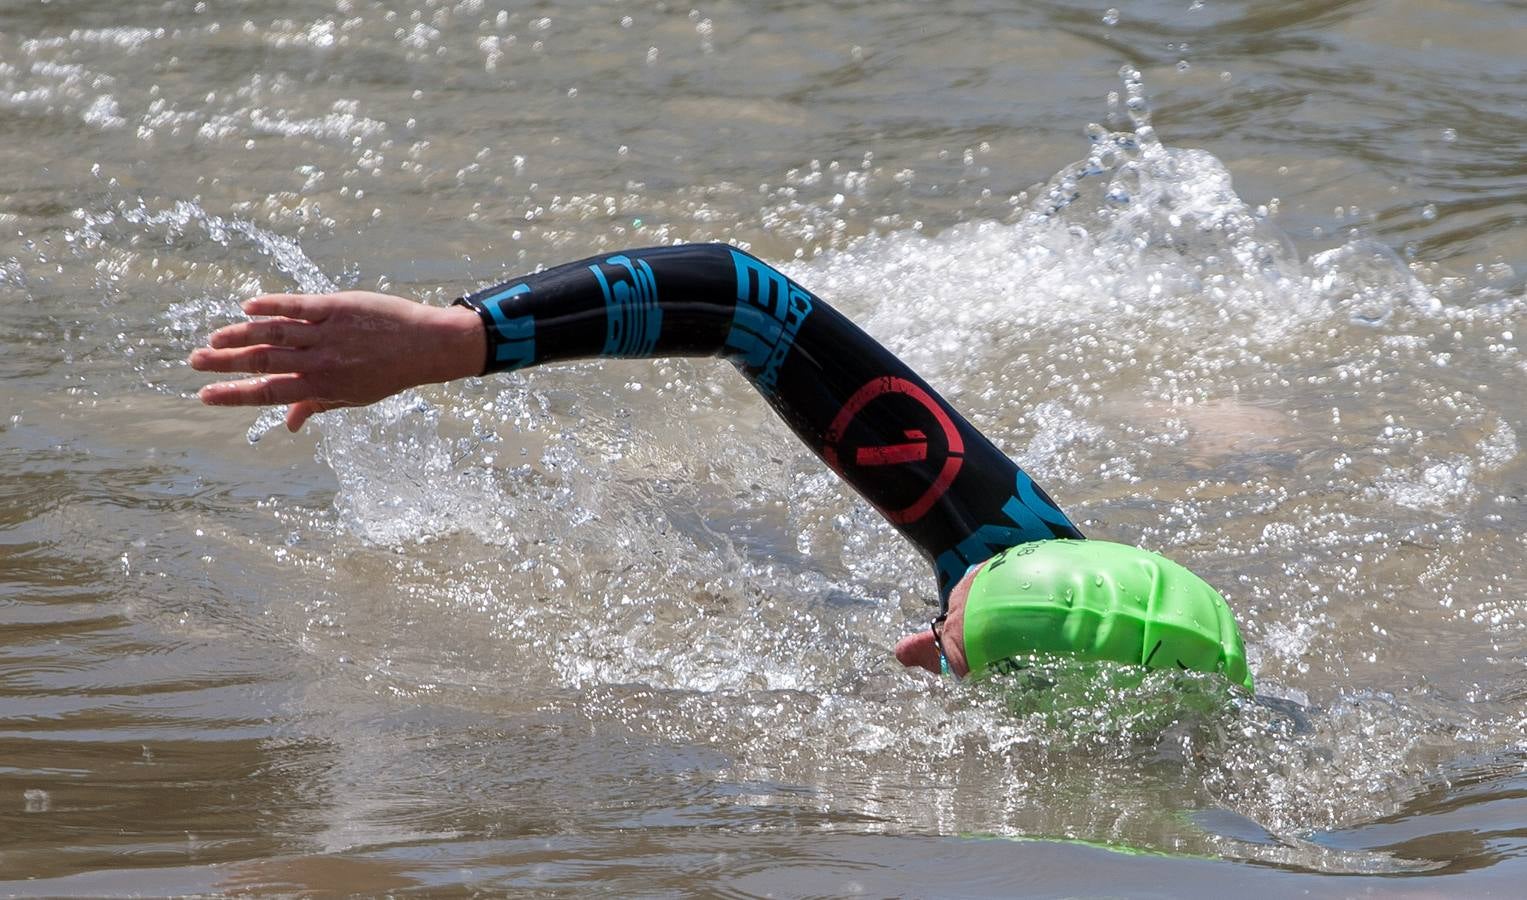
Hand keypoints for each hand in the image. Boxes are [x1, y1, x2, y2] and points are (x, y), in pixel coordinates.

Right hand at [189, 291, 485, 431]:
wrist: (426, 345)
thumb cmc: (388, 374)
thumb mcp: (354, 397)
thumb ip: (317, 406)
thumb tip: (289, 425)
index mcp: (321, 386)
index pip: (267, 393)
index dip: (233, 395)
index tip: (204, 395)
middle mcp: (319, 361)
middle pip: (262, 361)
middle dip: (224, 363)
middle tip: (195, 362)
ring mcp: (327, 332)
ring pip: (274, 332)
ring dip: (239, 334)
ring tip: (213, 338)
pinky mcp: (337, 306)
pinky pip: (298, 305)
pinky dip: (271, 305)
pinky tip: (247, 306)